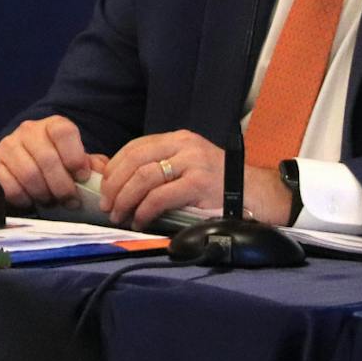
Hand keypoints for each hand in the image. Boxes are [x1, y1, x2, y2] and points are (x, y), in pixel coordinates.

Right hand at [0, 115, 92, 209]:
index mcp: (53, 125)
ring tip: (51, 201)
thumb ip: (93, 166)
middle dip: (62, 187)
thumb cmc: (57, 164)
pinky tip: (31, 200)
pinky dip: (24, 199)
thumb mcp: (76, 160)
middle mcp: (28, 130)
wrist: (22, 163)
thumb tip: (102, 176)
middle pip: (48, 160)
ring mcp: (7, 145)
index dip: (75, 156)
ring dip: (44, 194)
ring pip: (29, 175)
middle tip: (70, 202)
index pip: (64, 132)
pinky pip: (9, 186)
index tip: (82, 177)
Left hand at [100, 129, 228, 228]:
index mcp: (178, 139)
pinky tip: (140, 220)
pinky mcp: (199, 185)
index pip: (135, 146)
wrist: (256, 194)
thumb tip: (119, 181)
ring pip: (143, 177)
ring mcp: (192, 163)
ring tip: (119, 215)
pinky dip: (144, 210)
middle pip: (135, 160)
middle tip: (107, 205)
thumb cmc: (218, 185)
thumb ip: (160, 167)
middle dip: (115, 184)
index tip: (104, 187)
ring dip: (125, 199)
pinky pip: (160, 197)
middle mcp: (184, 146)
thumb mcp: (188, 166)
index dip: (115, 167)